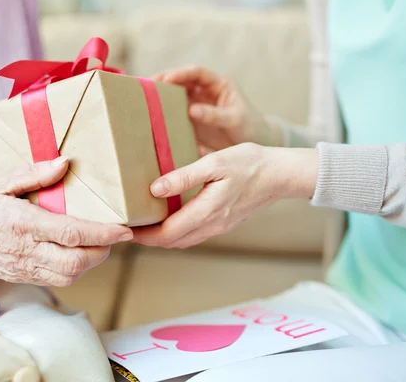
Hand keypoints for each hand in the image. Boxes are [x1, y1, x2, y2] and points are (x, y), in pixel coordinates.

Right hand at [0, 157, 132, 286]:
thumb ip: (34, 174)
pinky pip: (55, 280)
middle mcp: (25, 250)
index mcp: (23, 224)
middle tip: (114, 236)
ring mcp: (23, 268)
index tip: (125, 230)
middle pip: (76, 262)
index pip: (72, 233)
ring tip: (97, 243)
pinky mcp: (21, 277)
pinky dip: (74, 269)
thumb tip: (65, 164)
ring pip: (69, 276)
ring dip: (90, 262)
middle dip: (103, 251)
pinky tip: (76, 253)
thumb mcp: (1, 181)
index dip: (103, 234)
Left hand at [132, 144, 317, 248]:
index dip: (143, 235)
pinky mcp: (223, 222)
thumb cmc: (250, 163)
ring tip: (143, 225)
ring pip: (183, 240)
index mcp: (207, 212)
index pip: (167, 234)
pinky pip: (193, 234)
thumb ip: (183, 177)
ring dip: (161, 237)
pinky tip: (168, 218)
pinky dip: (176, 232)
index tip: (124, 229)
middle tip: (127, 228)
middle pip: (172, 242)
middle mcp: (211, 225)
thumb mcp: (214, 163)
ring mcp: (218, 226)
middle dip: (148, 239)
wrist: (281, 174)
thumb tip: (154, 190)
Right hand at [153, 66, 280, 152]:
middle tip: (146, 86)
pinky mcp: (191, 119)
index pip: (196, 73)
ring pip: (175, 95)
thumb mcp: (234, 119)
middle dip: (163, 80)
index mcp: (218, 84)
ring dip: (160, 96)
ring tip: (142, 100)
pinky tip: (151, 118)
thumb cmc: (248, 126)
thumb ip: (215, 115)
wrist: (254, 142)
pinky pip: (175, 113)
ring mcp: (196, 104)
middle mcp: (204, 91)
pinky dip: (164, 114)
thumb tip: (192, 110)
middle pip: (180, 80)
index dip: (180, 73)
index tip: (166, 79)